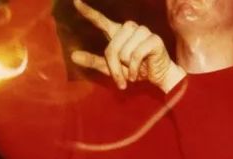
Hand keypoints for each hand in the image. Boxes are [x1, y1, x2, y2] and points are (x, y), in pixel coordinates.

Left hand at [69, 0, 184, 92]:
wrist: (159, 77)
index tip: (75, 1)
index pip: (100, 20)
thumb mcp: (112, 68)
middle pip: (112, 47)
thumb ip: (94, 61)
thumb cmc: (136, 71)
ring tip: (133, 72)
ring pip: (124, 52)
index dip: (88, 12)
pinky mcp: (153, 39)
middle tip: (123, 77)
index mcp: (118, 33)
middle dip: (115, 66)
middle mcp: (129, 28)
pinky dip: (135, 68)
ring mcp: (142, 32)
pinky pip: (136, 55)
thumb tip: (72, 56)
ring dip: (127, 68)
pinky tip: (139, 73)